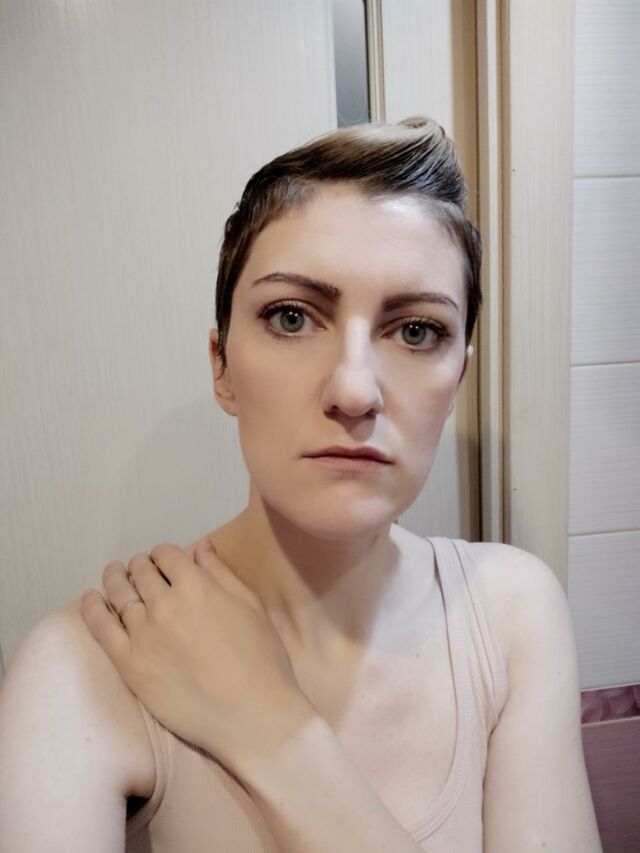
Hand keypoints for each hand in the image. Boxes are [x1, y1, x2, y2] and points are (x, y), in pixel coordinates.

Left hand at [80, 540, 315, 777]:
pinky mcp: (129, 663)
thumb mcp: (250, 606)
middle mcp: (164, 602)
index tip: (165, 562)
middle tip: (141, 570)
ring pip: (119, 593)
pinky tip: (91, 597)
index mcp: (196, 585)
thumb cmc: (261, 659)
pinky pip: (101, 627)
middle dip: (141, 566)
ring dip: (115, 579)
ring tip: (114, 574)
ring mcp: (142, 633)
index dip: (164, 554)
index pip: (167, 555)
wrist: (251, 714)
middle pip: (141, 572)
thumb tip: (201, 546)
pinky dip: (92, 607)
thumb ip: (221, 573)